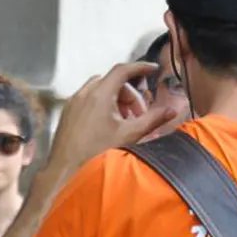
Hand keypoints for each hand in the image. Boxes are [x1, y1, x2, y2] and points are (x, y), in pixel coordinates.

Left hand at [47, 62, 177, 177]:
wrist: (65, 168)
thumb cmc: (96, 152)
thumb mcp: (129, 135)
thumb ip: (152, 120)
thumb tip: (171, 110)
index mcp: (100, 94)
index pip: (123, 70)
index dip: (140, 67)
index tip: (153, 69)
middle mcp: (85, 93)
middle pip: (114, 82)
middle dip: (130, 95)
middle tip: (139, 115)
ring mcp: (74, 101)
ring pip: (101, 89)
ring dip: (117, 100)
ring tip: (124, 121)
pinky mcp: (68, 111)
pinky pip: (89, 98)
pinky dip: (103, 104)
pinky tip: (109, 125)